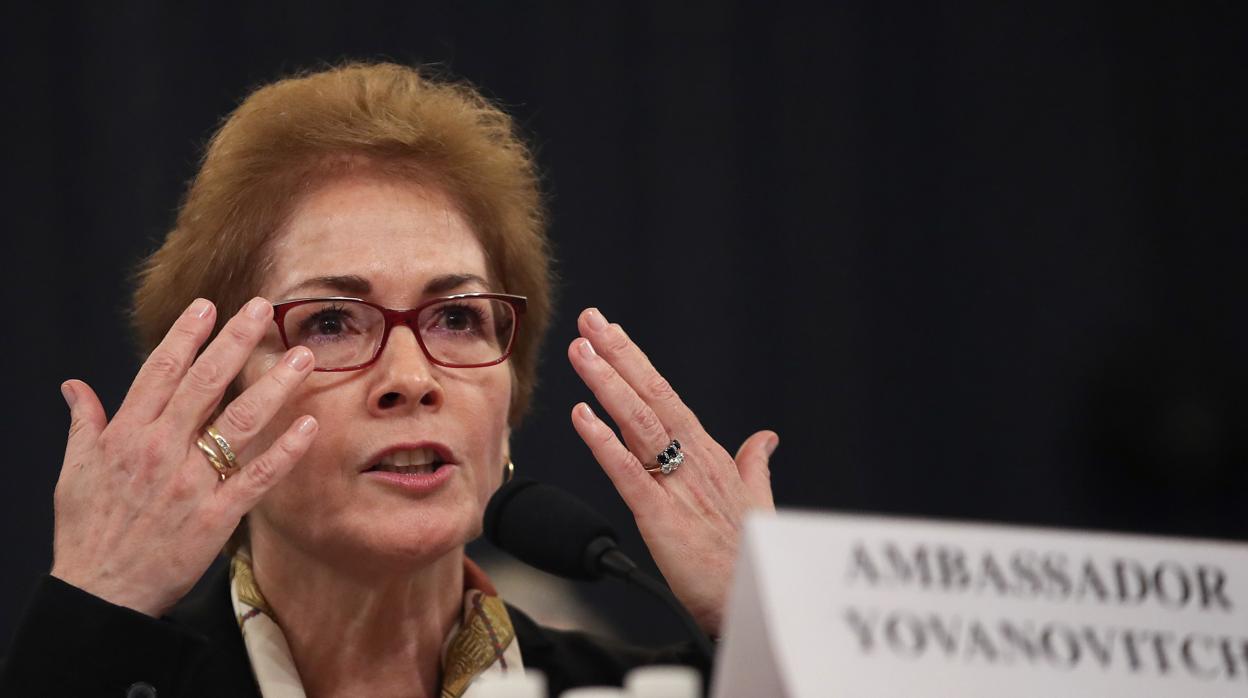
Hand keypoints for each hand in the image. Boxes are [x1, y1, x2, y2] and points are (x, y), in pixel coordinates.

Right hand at [51, 297, 317, 616]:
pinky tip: (309, 425)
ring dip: (273, 386)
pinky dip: (284, 451)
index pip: (160, 372)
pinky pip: (257, 476)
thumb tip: (74, 386)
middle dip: (236, 341)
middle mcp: (160, 450)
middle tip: (265, 308)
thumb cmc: (87, 532)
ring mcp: (191, 482)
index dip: (186, 336)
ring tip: (302, 356)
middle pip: (204, 384)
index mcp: (126, 436)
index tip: (208, 305)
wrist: (101, 591)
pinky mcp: (216, 515)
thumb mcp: (75, 472)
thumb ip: (84, 424)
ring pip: (238, 422)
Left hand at [567, 308, 777, 635]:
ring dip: (608, 384)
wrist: (759, 599)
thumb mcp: (755, 501)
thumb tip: (766, 438)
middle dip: (618, 356)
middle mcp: (693, 460)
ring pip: (638, 423)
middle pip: (651, 396)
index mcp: (708, 455)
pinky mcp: (661, 516)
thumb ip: (754, 465)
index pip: (667, 396)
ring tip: (581, 352)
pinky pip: (628, 473)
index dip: (636, 362)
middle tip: (589, 319)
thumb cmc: (753, 554)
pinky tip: (582, 416)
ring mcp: (677, 485)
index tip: (610, 331)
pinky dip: (604, 442)